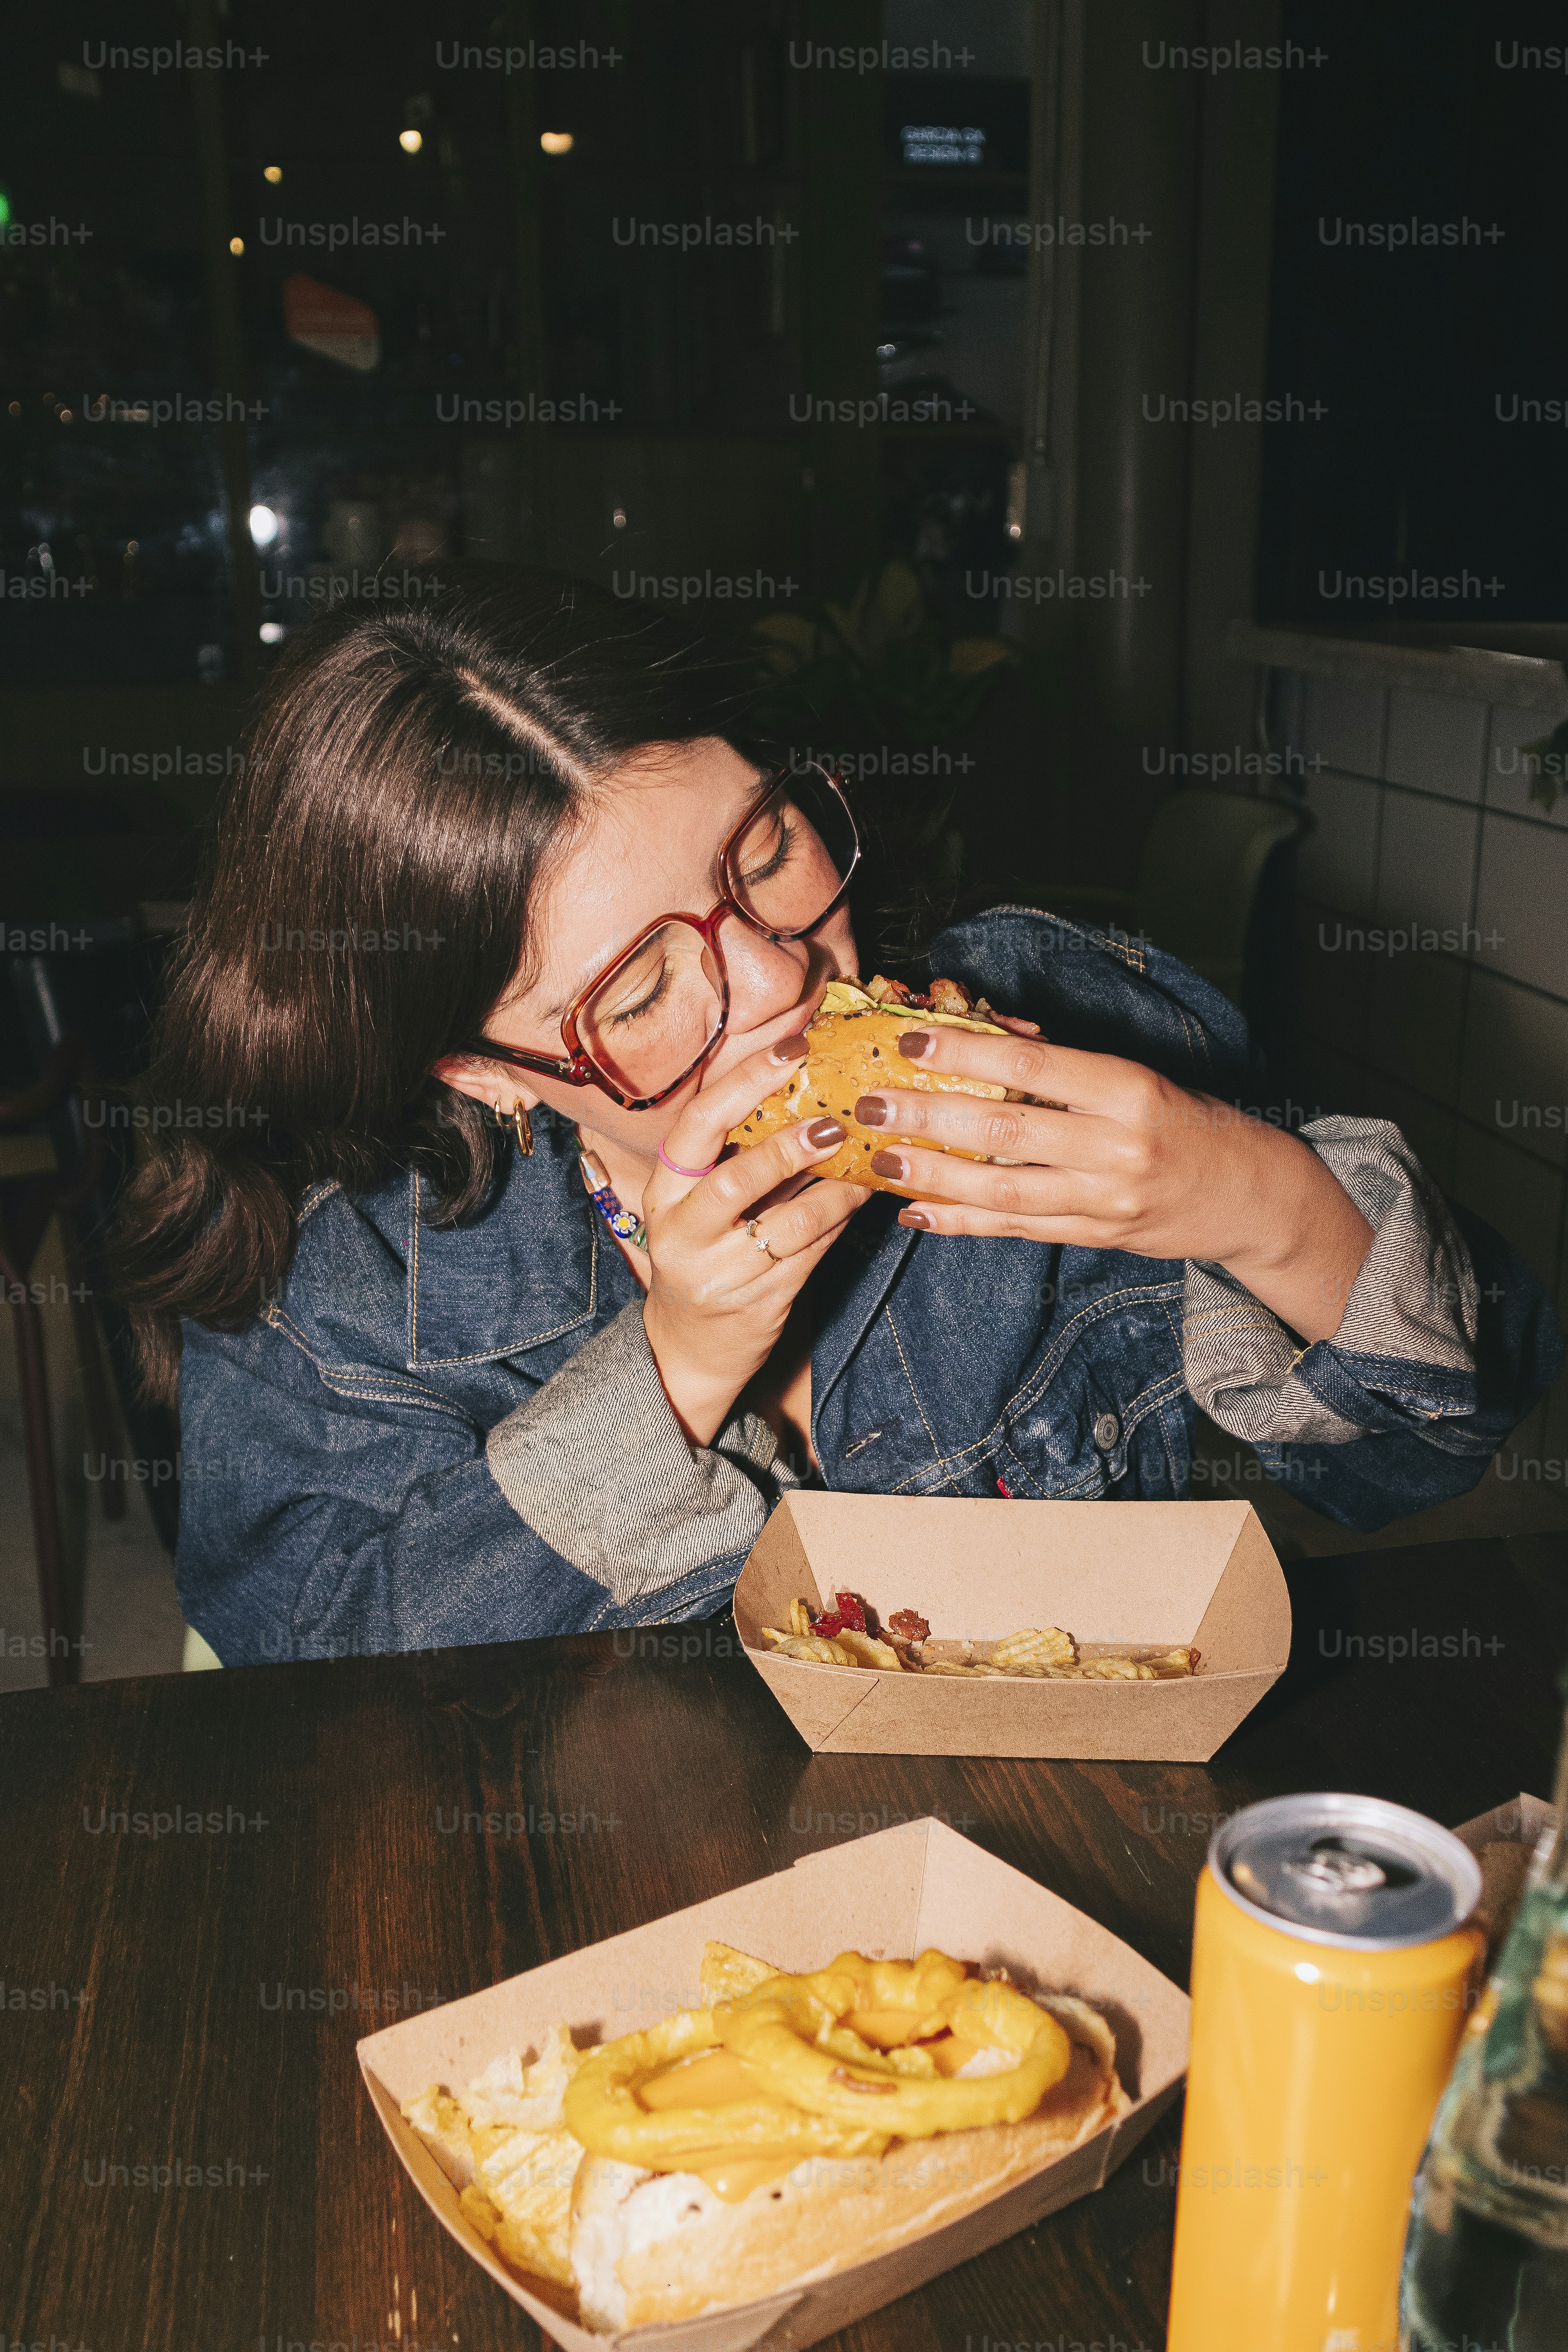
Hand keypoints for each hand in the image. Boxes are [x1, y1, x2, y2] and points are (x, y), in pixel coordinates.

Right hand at [642, 1038, 870, 1444]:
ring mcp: (721, 1271)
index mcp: (664, 1190)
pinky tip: (863, 1194)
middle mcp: (683, 1230)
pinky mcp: (761, 1300)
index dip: (745, 1082)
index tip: (793, 1048)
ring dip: (834, 1188)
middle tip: (836, 1120)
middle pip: (735, 1178)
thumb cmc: (706, 1250)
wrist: (691, 1346)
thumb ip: (738, 1151)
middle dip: (789, 1145)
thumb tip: (805, 1081)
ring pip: (786, 1223)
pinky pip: (812, 1253)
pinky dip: (841, 1219)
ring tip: (865, 1159)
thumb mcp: (701, 1201)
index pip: (697, 1125)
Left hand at [853, 1027, 1372, 1343]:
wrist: (1251, 1195)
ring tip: (881, 1160)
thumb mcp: (1135, 1079)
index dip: (968, 1051)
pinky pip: (1016, 1230)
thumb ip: (1064, 1065)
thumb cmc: (1187, 1121)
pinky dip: (962, 1222)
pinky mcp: (1096, 1237)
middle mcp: (1117, 1147)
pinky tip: (917, 1213)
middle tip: (871, 1102)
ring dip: (934, 1176)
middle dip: (930, 1115)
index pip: (1035, 1065)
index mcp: (1129, 1091)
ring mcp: (1106, 1200)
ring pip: (1004, 1189)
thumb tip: (984, 1036)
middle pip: (1007, 1128)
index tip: (910, 1039)